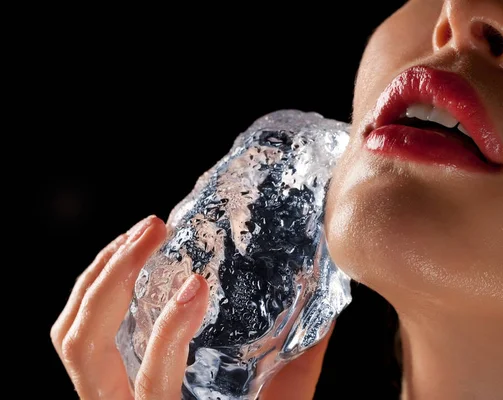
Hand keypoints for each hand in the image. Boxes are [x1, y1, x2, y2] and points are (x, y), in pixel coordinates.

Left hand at [51, 216, 331, 398]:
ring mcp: (99, 394)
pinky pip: (75, 328)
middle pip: (84, 345)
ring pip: (68, 333)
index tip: (197, 283)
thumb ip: (296, 372)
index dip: (168, 331)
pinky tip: (124, 257)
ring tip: (138, 234)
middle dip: (113, 276)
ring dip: (98, 272)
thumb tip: (324, 318)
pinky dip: (93, 284)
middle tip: (153, 230)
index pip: (150, 385)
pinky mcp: (97, 377)